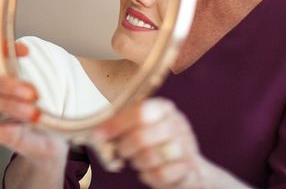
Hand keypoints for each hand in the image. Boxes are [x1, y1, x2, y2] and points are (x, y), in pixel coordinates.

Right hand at [0, 33, 68, 163]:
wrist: (53, 143)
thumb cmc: (53, 109)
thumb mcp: (60, 88)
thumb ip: (65, 71)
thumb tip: (85, 55)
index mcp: (6, 69)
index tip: (26, 50)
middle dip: (5, 81)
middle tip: (33, 92)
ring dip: (8, 105)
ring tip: (33, 113)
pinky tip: (16, 129)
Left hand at [93, 98, 232, 187]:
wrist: (188, 168)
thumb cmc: (155, 144)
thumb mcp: (142, 128)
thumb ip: (122, 126)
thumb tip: (97, 133)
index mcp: (163, 108)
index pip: (139, 112)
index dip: (116, 124)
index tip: (100, 135)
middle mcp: (177, 123)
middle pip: (142, 136)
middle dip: (125, 147)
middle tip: (122, 152)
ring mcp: (185, 146)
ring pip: (151, 156)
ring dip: (137, 162)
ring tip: (137, 160)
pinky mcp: (188, 168)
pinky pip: (160, 174)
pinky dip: (149, 176)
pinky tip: (148, 172)